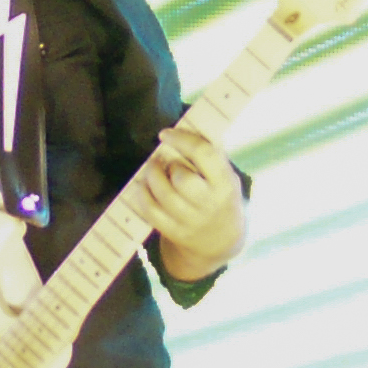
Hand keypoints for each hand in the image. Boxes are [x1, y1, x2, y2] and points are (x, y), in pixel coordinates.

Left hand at [143, 122, 243, 276]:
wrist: (221, 241)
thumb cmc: (219, 197)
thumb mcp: (225, 177)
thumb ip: (210, 156)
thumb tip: (186, 126)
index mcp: (225, 184)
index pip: (205, 154)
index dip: (182, 140)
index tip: (165, 134)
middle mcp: (209, 204)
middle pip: (182, 178)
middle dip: (169, 164)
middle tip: (165, 160)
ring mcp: (191, 221)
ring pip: (163, 194)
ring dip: (152, 176)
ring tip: (152, 168)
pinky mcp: (174, 232)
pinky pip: (151, 211)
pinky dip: (142, 194)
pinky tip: (144, 185)